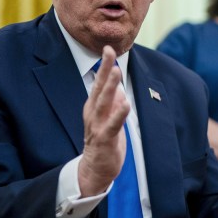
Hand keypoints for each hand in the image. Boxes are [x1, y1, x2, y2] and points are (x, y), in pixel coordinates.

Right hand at [77, 45, 130, 196]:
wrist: (94, 169)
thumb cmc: (103, 141)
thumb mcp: (107, 117)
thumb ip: (112, 102)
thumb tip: (118, 87)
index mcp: (93, 106)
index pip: (98, 82)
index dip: (103, 65)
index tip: (108, 48)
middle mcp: (93, 113)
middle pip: (98, 87)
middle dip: (104, 69)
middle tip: (109, 51)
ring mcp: (97, 126)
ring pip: (103, 102)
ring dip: (110, 86)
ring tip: (116, 71)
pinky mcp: (104, 139)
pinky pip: (112, 124)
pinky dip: (119, 113)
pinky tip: (125, 103)